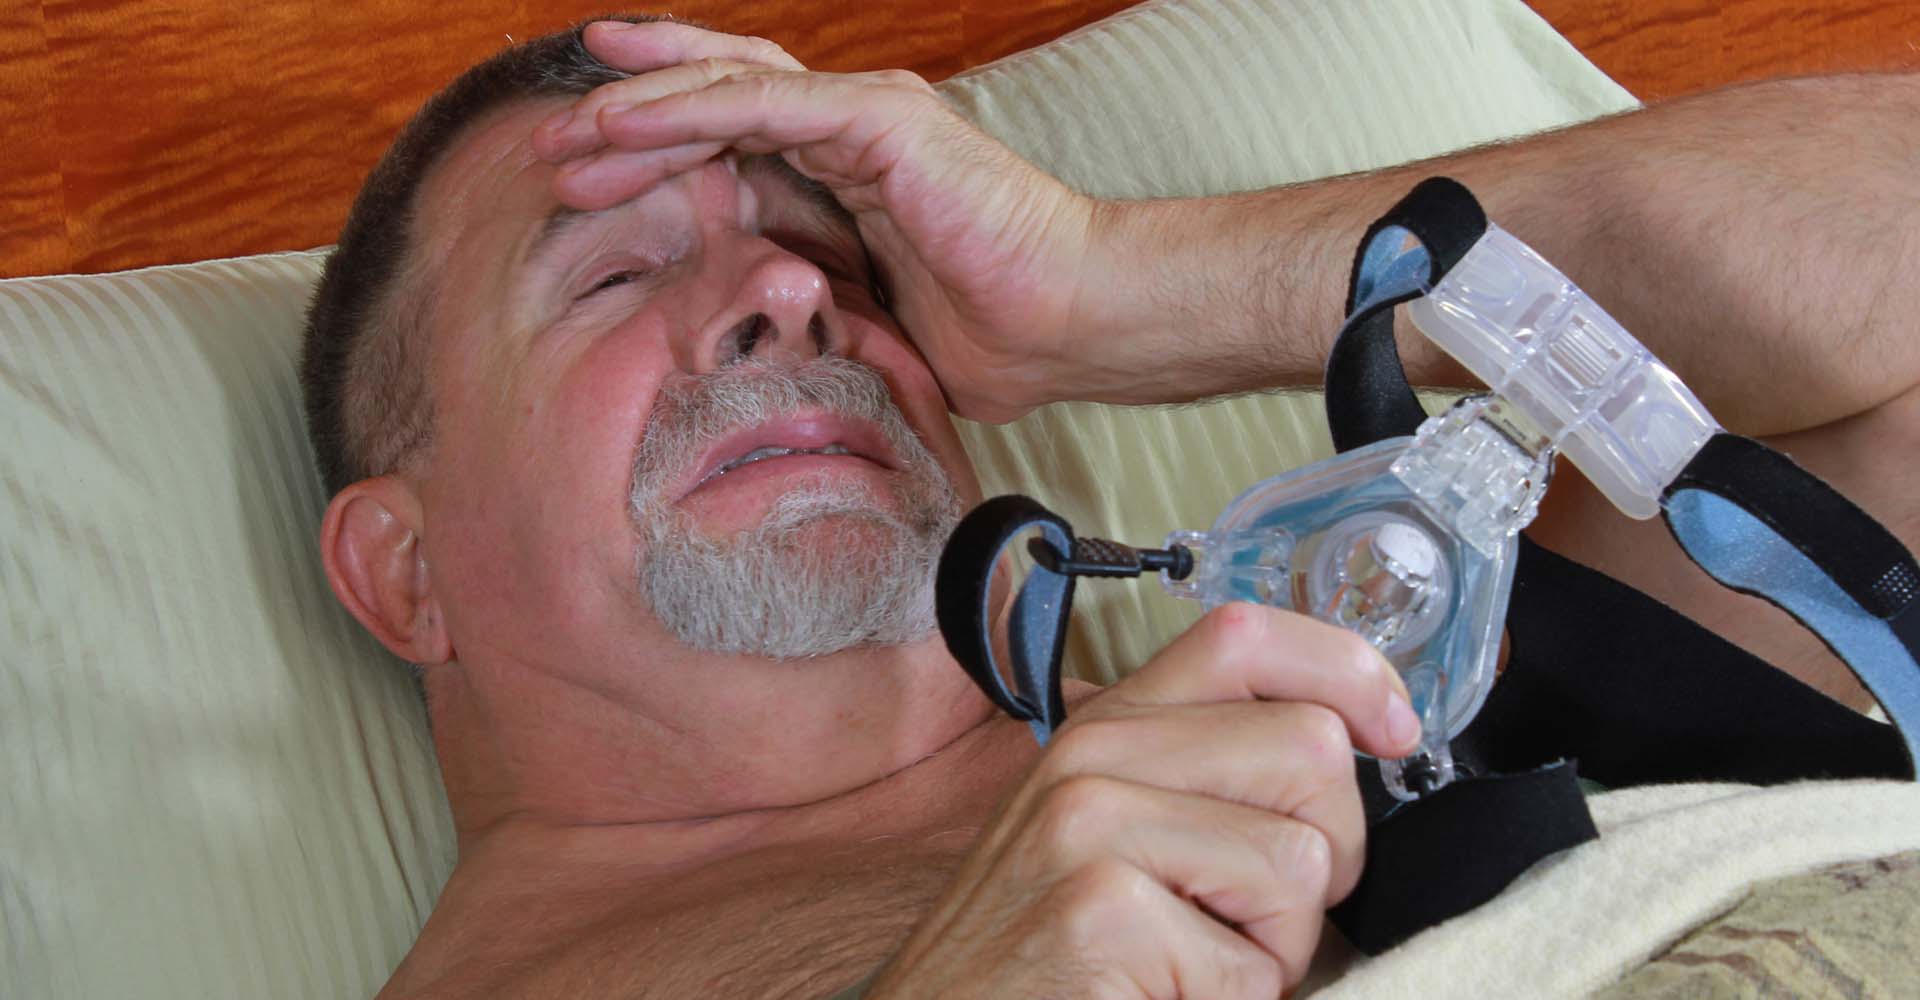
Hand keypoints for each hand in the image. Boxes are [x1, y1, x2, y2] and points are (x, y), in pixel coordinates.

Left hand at [531, 20, 1099, 422]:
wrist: (1074, 324)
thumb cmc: (996, 336)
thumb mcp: (869, 325)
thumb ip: (813, 308)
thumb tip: (752, 346)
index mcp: (849, 171)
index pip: (735, 138)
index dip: (658, 148)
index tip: (586, 177)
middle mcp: (851, 128)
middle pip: (717, 96)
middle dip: (629, 118)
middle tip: (551, 149)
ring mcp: (865, 116)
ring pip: (726, 86)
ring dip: (639, 108)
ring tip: (567, 133)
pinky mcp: (881, 120)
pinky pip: (764, 101)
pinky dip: (690, 106)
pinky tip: (625, 121)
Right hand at [867, 603, 1421, 998]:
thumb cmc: (1043, 960)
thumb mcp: (1108, 840)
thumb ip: (1200, 781)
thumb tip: (1353, 751)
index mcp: (1103, 730)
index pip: (1245, 636)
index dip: (1347, 670)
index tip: (1393, 733)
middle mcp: (1092, 758)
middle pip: (1312, 752)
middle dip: (1326, 853)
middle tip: (1254, 918)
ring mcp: (1089, 829)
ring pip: (1300, 863)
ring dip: (1277, 950)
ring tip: (1193, 968)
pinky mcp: (1100, 913)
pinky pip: (1253, 968)